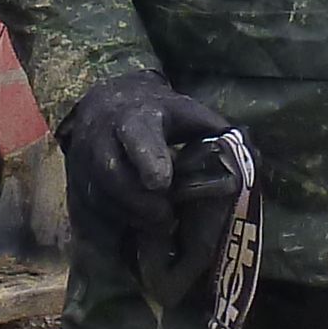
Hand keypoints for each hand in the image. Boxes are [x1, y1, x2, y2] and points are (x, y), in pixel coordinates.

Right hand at [60, 71, 248, 273]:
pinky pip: (90, 210)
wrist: (105, 100)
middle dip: (139, 201)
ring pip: (100, 196)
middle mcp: (103, 138)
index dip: (148, 159)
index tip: (161, 183)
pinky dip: (114, 223)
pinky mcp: (76, 181)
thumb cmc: (158, 113)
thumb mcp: (187, 112)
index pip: (138, 136)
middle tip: (166, 215)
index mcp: (136, 117)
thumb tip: (251, 158)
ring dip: (129, 216)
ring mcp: (85, 161)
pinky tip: (136, 228)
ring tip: (157, 225)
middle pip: (113, 174)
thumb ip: (216, 132)